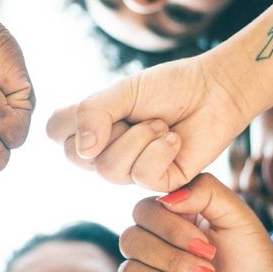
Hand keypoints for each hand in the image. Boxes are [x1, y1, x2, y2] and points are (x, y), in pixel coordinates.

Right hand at [46, 55, 249, 191]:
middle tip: (139, 114)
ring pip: (109, 170)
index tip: (105, 105)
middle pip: (77, 156)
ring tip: (162, 126)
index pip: (56, 133)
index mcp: (91, 127)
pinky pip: (142, 177)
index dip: (73, 120)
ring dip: (140, 138)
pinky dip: (160, 152)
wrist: (216, 91)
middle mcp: (105, 152)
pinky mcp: (157, 184)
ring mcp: (129, 171)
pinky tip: (175, 141)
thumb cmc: (170, 87)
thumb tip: (84, 150)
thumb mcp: (123, 91)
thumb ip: (93, 113)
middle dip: (109, 128)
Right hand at [117, 173, 272, 271]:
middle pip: (131, 241)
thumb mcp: (239, 219)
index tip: (210, 248)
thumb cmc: (253, 269)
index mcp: (166, 222)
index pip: (142, 211)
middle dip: (177, 262)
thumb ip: (206, 191)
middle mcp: (147, 250)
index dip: (171, 229)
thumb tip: (166, 198)